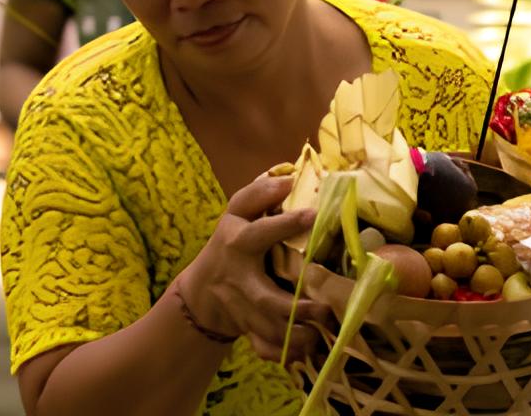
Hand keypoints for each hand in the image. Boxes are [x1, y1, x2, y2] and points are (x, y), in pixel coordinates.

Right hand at [176, 175, 330, 361]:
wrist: (203, 292)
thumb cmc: (230, 243)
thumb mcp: (236, 214)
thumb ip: (257, 194)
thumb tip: (287, 177)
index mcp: (237, 243)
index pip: (259, 233)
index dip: (284, 225)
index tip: (313, 216)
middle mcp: (240, 279)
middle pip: (266, 299)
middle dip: (296, 308)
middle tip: (326, 307)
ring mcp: (243, 310)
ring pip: (270, 330)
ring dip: (298, 335)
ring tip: (324, 331)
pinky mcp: (249, 331)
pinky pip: (266, 348)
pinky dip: (286, 353)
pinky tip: (307, 350)